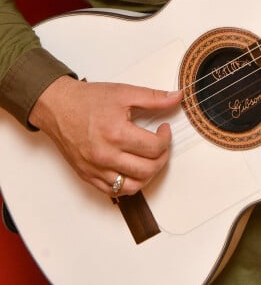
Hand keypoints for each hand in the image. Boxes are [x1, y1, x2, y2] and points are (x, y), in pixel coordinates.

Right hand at [29, 76, 182, 196]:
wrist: (58, 107)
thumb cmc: (88, 100)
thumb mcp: (124, 92)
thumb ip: (153, 97)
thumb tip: (177, 97)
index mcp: (116, 134)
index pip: (154, 148)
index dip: (166, 138)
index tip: (164, 129)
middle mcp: (105, 155)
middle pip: (147, 170)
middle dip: (162, 157)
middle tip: (160, 144)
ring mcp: (95, 169)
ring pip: (132, 187)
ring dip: (147, 174)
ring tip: (149, 158)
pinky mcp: (87, 176)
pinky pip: (113, 192)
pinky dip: (128, 184)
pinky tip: (132, 169)